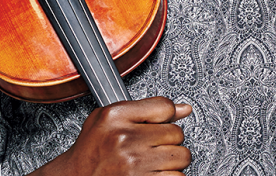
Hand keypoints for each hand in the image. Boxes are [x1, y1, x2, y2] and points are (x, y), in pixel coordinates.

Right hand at [41, 96, 191, 175]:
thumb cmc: (91, 150)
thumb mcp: (108, 118)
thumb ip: (146, 109)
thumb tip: (184, 109)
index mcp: (116, 116)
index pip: (165, 106)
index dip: (166, 116)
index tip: (160, 123)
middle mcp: (125, 139)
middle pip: (176, 132)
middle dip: (167, 140)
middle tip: (152, 145)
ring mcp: (135, 163)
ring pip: (181, 156)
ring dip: (172, 160)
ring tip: (153, 160)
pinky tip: (154, 172)